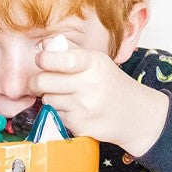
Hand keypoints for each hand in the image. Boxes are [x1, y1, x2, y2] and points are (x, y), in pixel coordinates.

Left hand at [29, 42, 168, 156]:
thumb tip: (43, 45)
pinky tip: (74, 110)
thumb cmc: (111, 84)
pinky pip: (55, 115)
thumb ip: (70, 51)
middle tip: (42, 82)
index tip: (41, 60)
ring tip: (67, 96)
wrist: (135, 114)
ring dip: (50, 98)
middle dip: (37, 82)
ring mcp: (85, 107)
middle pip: (43, 81)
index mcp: (94, 63)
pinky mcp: (80, 125)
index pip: (57, 58)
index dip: (43, 59)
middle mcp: (90, 84)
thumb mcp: (97, 61)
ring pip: (47, 99)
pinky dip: (59, 112)